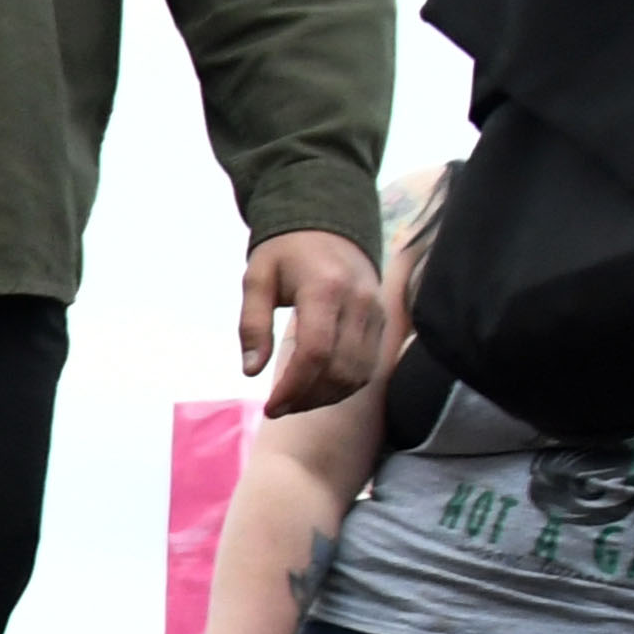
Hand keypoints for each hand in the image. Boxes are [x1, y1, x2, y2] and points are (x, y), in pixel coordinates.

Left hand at [243, 228, 381, 413]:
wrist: (328, 226)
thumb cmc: (285, 253)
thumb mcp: (256, 278)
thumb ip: (252, 323)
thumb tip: (250, 370)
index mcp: (325, 289)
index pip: (316, 353)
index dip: (294, 388)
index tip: (271, 407)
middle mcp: (359, 303)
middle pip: (340, 369)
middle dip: (308, 398)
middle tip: (278, 408)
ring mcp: (376, 313)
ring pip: (359, 373)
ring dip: (326, 397)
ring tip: (294, 402)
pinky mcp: (383, 321)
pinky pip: (369, 366)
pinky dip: (344, 386)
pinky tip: (317, 389)